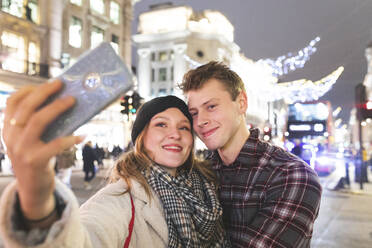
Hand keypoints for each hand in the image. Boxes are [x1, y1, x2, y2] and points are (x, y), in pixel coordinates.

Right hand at [2, 80, 82, 220]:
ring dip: (57, 108)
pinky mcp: (35, 161)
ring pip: (38, 121)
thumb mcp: (31, 141)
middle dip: (44, 92)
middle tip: (61, 84)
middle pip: (26, 107)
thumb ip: (38, 125)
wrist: (32, 190)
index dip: (29, 90)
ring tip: (73, 101)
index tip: (46, 83)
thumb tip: (62, 102)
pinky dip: (70, 139)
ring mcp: (21, 150)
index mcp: (8, 129)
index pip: (12, 102)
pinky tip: (82, 136)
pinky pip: (55, 145)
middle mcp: (11, 137)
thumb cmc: (37, 159)